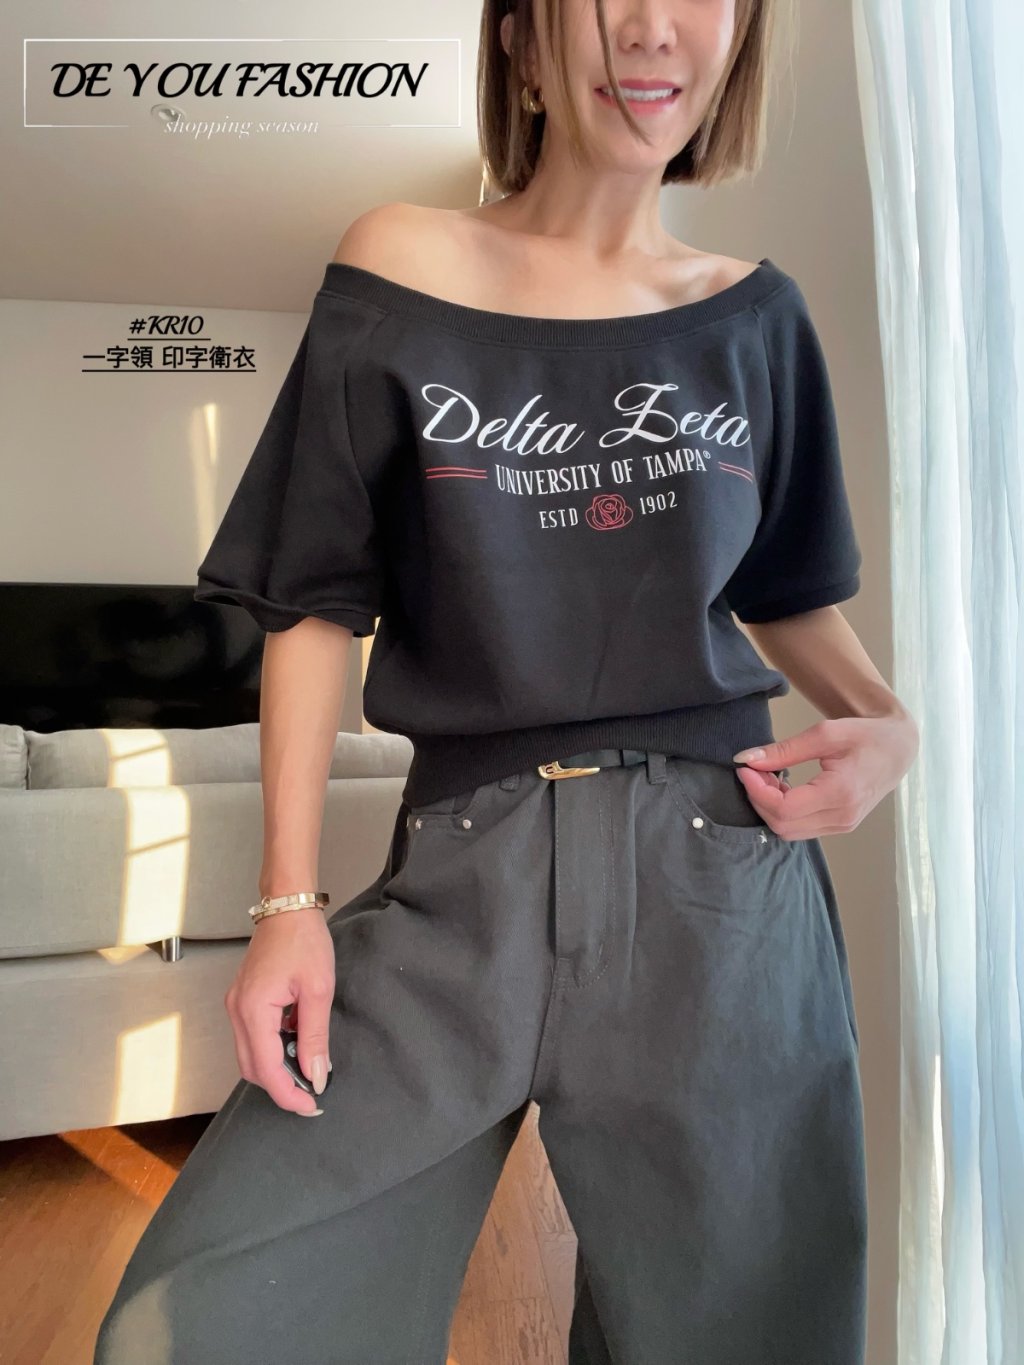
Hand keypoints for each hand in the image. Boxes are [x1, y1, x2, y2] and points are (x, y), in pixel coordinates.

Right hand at [224, 908, 334, 1115]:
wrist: (287, 906)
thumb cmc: (303, 940)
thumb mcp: (318, 990)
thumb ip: (315, 1036)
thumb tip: (316, 1074)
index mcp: (253, 1010)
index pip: (267, 1070)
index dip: (289, 1094)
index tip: (312, 1105)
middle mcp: (236, 1011)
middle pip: (253, 1068)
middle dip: (281, 1087)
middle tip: (312, 1092)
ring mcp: (236, 1005)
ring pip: (250, 1055)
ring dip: (276, 1068)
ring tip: (308, 1069)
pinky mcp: (242, 1000)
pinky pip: (252, 1037)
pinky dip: (272, 1049)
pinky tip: (297, 1043)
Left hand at [732, 713, 918, 840]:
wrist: (898, 748)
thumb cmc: (865, 735)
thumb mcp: (824, 734)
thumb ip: (784, 750)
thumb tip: (746, 759)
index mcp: (841, 793)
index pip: (784, 808)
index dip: (756, 791)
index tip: (746, 768)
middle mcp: (843, 817)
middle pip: (782, 825)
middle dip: (759, 799)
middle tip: (754, 771)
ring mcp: (843, 826)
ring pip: (789, 831)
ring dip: (769, 807)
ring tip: (768, 778)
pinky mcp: (840, 826)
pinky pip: (801, 829)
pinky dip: (783, 812)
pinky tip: (782, 789)